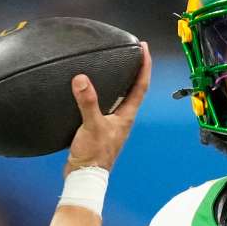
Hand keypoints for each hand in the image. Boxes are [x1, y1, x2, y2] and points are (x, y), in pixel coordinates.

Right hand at [67, 41, 151, 173]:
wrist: (84, 176)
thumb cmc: (94, 155)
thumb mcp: (91, 125)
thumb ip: (88, 102)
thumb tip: (82, 79)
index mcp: (126, 116)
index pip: (141, 86)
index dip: (144, 66)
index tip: (144, 49)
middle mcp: (122, 118)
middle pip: (133, 89)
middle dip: (134, 70)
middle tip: (132, 52)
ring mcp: (111, 124)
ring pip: (119, 97)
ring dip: (120, 81)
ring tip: (115, 65)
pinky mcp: (99, 128)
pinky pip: (104, 105)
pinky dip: (102, 93)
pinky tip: (92, 90)